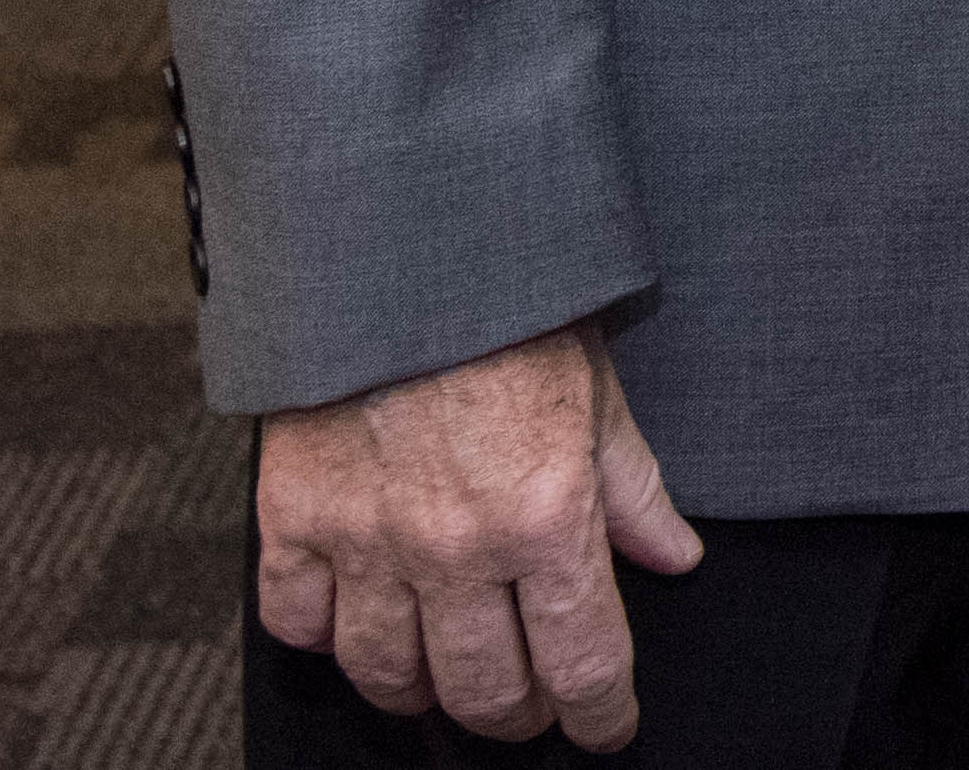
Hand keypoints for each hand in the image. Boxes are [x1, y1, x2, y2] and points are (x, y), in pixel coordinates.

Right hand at [256, 320, 703, 749]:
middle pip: (486, 690)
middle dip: (519, 716)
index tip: (608, 726)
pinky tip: (357, 626)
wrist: (399, 246)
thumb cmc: (507, 307)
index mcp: (547, 516)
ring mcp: (368, 541)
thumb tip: (673, 557)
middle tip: (532, 707)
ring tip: (448, 682)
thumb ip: (634, 490)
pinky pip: (299, 624)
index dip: (602, 712)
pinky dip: (327, 641)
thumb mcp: (599, 391)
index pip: (583, 659)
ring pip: (390, 676)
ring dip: (426, 694)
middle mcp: (457, 547)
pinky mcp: (295, 520)